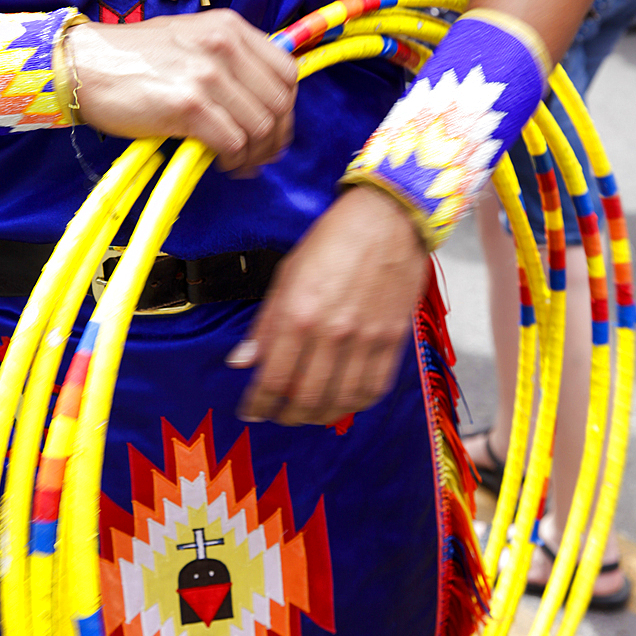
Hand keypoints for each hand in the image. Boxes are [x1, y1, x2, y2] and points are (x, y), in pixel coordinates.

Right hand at [70, 10, 296, 171]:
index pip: (287, 72)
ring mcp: (208, 74)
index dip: (287, 108)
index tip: (275, 128)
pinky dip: (233, 160)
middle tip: (260, 156)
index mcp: (230, 27)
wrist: (83, 65)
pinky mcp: (189, 104)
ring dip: (255, 154)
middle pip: (279, 104)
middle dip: (275, 138)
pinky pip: (233, 143)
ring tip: (240, 164)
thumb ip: (228, 60)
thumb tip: (260, 102)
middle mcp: (224, 45)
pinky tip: (221, 163)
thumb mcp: (190, 39)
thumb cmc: (133, 58)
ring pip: (261, 127)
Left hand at [226, 185, 426, 424]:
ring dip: (319, 416)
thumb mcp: (288, 272)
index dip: (258, 403)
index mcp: (299, 314)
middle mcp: (332, 333)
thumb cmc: (334, 238)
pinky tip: (343, 401)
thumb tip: (242, 361)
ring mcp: (366, 339)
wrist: (389, 218)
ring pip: (341, 401)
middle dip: (286, 415)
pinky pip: (374, 388)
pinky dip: (355, 404)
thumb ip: (265, 323)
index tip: (250, 410)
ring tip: (307, 413)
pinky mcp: (393, 339)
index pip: (273, 378)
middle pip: (306, 398)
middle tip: (277, 415)